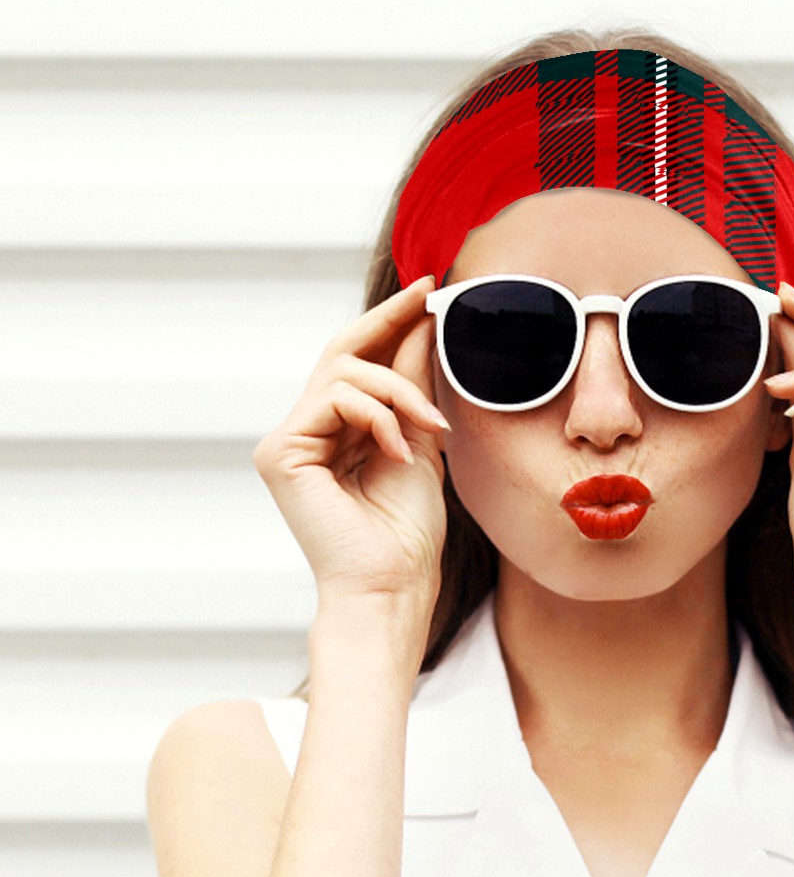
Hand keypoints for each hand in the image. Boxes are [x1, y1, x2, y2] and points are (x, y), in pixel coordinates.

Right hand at [252, 275, 449, 601]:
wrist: (392, 584)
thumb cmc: (407, 531)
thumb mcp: (420, 441)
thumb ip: (412, 386)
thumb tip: (420, 326)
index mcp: (336, 431)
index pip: (358, 362)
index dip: (390, 322)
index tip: (430, 291)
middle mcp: (306, 430)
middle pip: (342, 351)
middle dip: (389, 320)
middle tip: (431, 298)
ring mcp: (288, 440)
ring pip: (344, 371)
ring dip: (399, 392)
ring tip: (430, 430)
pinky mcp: (279, 452)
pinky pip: (335, 399)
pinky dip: (379, 417)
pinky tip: (399, 452)